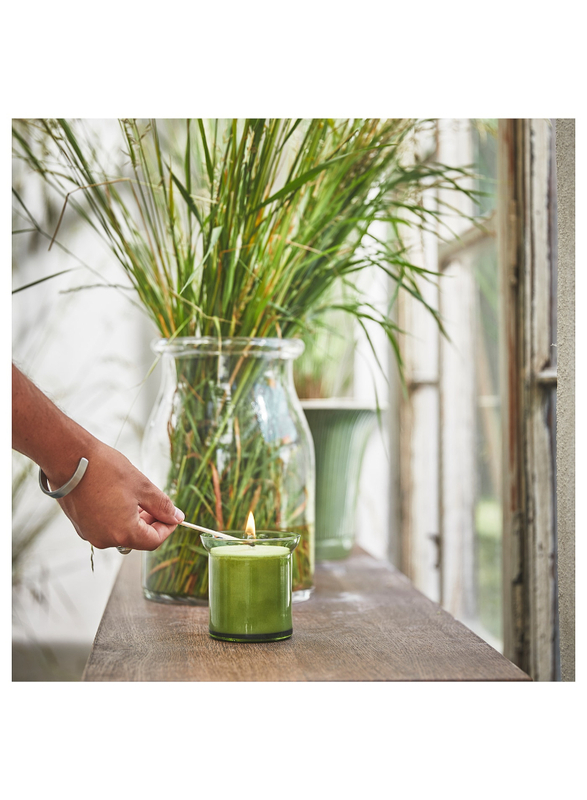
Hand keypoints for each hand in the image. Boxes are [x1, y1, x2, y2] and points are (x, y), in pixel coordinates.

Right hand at [55, 438, 184, 550]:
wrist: (69, 458)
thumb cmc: (105, 470)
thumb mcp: (142, 486)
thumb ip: (162, 505)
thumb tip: (176, 517)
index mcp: (123, 534)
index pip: (154, 541)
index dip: (167, 528)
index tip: (173, 515)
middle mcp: (104, 539)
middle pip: (137, 538)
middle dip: (151, 522)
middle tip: (157, 503)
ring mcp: (89, 533)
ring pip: (120, 532)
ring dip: (134, 519)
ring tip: (138, 496)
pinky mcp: (80, 524)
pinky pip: (105, 526)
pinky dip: (116, 516)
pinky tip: (119, 496)